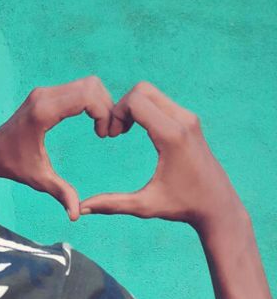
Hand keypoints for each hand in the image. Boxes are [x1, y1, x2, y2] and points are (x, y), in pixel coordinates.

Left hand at [0, 77, 114, 220]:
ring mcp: (44, 92)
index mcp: (43, 112)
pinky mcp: (46, 93)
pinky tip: (93, 122)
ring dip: (101, 103)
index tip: (104, 135)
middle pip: (91, 85)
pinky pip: (78, 88)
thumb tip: (76, 215)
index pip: (86, 96)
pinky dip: (91, 101)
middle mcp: (44, 96)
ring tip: (101, 129)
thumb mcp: (39, 180)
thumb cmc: (14, 165)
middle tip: (107, 132)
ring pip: (87, 84)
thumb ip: (61, 194)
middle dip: (107, 106)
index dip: (104, 112)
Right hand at [79, 81, 243, 232]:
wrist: (217, 205)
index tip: (110, 136)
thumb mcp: (145, 206)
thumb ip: (112, 204)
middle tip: (114, 132)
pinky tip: (136, 131)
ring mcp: (189, 118)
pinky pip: (160, 101)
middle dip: (121, 105)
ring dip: (132, 106)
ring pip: (151, 92)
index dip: (115, 113)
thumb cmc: (182, 206)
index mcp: (172, 136)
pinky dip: (143, 109)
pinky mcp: (190, 121)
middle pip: (142, 89)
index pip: (136, 100)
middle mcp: (183, 121)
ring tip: (122, 132)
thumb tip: (81, 209)